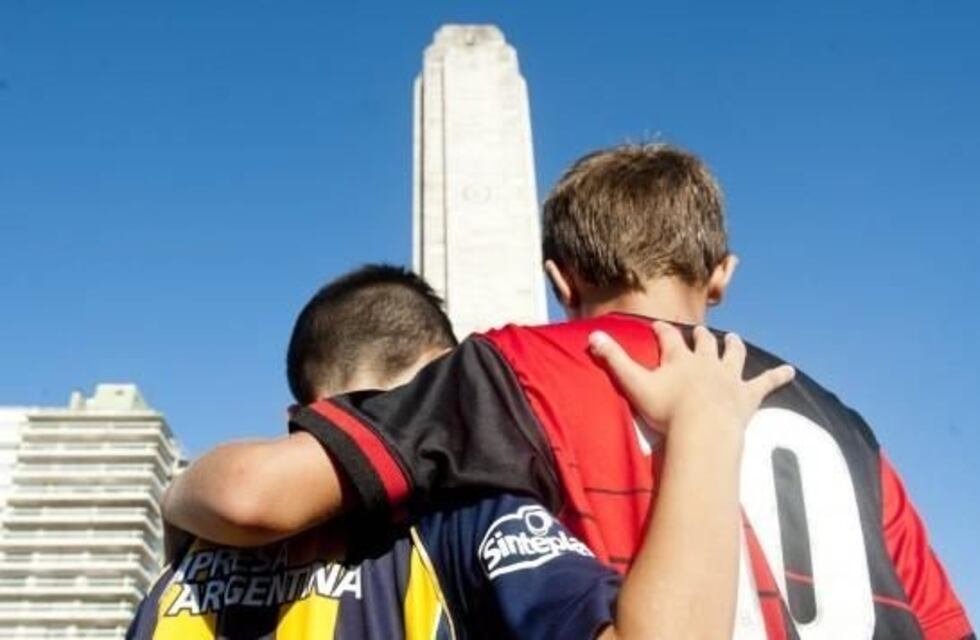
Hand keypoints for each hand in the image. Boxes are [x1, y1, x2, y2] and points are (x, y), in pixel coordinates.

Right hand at [588, 322, 794, 436]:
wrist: (702, 429)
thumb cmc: (666, 410)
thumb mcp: (634, 383)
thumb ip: (614, 360)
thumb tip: (592, 336)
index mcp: (679, 358)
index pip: (668, 337)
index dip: (661, 331)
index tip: (656, 326)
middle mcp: (706, 361)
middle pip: (703, 342)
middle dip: (699, 336)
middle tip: (698, 332)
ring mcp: (729, 377)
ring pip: (733, 354)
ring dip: (733, 346)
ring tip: (734, 339)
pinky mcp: (747, 395)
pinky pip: (766, 383)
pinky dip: (778, 376)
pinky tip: (790, 371)